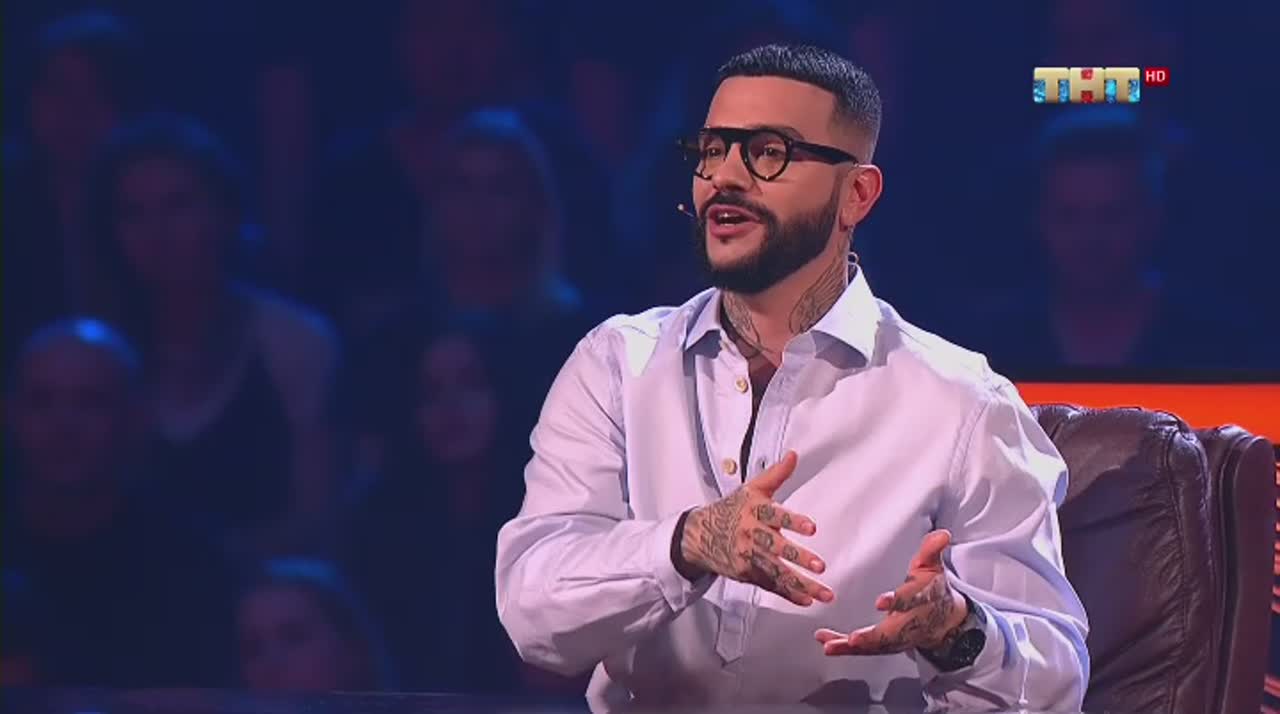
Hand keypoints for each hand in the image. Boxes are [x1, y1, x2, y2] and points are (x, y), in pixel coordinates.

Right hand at [679, 451, 833, 605]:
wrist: (699, 534)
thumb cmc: (730, 510)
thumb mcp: (751, 489)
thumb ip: (776, 475)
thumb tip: (793, 455)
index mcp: (755, 511)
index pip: (776, 515)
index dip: (793, 521)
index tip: (812, 527)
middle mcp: (751, 535)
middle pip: (777, 548)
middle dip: (798, 557)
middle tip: (820, 565)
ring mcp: (748, 557)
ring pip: (777, 572)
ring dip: (802, 584)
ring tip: (824, 592)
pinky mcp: (747, 574)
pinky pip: (770, 585)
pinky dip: (788, 594)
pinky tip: (806, 600)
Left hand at [815, 529, 966, 654]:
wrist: (945, 620)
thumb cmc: (933, 589)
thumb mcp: (933, 567)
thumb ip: (931, 551)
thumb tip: (943, 535)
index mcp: (923, 600)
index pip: (911, 600)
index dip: (897, 601)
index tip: (880, 602)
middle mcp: (910, 622)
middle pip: (893, 632)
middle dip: (873, 637)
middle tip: (854, 639)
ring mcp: (899, 637)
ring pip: (877, 645)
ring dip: (853, 647)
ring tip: (830, 645)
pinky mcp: (887, 644)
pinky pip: (866, 649)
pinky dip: (846, 649)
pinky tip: (827, 645)